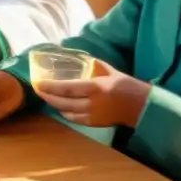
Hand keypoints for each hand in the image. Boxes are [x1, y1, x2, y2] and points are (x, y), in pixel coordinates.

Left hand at [35, 60, 150, 127]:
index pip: (67, 88)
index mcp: (95, 88)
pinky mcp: (96, 124)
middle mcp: (92, 103)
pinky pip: (75, 120)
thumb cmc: (126, 85)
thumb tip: (76, 57)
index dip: (50, 87)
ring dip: (54, 105)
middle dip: (48, 96)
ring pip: (67, 112)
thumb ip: (92, 65)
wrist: (142, 106)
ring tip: (46, 97)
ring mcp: (93, 116)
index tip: (39, 82)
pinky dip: (65, 113)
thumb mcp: (109, 70)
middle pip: (63, 102)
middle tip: (38, 90)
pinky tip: (60, 107)